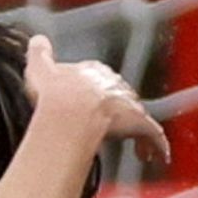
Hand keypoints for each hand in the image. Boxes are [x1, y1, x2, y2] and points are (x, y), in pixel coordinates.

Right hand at [23, 37, 169, 172]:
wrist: (67, 111)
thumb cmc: (53, 93)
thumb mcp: (39, 67)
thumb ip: (40, 53)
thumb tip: (39, 41)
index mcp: (96, 72)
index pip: (102, 79)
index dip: (99, 93)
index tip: (94, 104)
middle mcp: (116, 86)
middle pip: (123, 99)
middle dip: (121, 114)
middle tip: (114, 128)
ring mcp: (130, 106)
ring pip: (140, 118)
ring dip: (140, 132)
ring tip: (138, 148)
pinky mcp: (140, 125)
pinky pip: (155, 137)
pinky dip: (159, 147)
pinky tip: (158, 157)